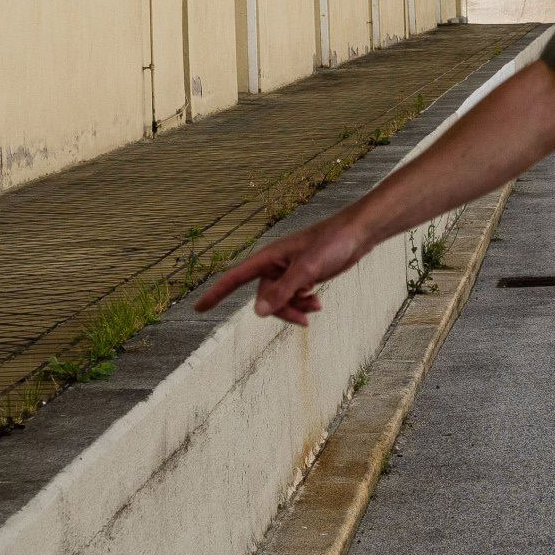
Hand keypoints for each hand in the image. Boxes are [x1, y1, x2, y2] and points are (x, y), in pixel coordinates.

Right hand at [193, 213, 368, 325]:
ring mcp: (289, 271)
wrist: (356, 234)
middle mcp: (275, 265)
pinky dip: (304, 303)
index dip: (215, 294)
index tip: (198, 309)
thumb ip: (282, 291)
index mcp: (268, 258)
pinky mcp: (303, 275)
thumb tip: (258, 313)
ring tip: (315, 309)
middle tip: (304, 320)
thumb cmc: (331, 243)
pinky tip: (318, 303)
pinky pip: (294, 296)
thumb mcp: (306, 270)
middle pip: (264, 298)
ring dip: (295, 308)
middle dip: (281, 311)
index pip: (234, 278)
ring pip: (280, 300)